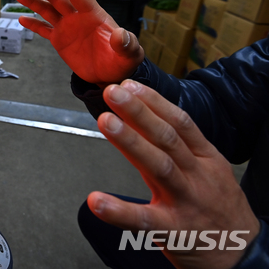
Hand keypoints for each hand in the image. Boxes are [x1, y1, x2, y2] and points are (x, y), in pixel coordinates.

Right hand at [15, 0, 142, 85]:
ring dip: (34, 2)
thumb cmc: (122, 61)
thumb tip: (121, 35)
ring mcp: (67, 27)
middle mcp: (78, 17)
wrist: (110, 75)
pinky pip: (44, 30)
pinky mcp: (59, 40)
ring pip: (48, 11)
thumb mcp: (130, 54)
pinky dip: (33, 25)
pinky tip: (21, 19)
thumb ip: (127, 44)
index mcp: (94, 15)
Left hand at [89, 80, 259, 268]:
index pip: (181, 122)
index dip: (154, 102)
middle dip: (139, 112)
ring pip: (159, 166)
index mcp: (206, 158)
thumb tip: (144, 115)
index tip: (130, 85)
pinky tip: (97, 201)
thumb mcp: (208, 171)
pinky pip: (143, 220)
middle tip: (113, 93)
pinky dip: (119, 210)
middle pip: (167, 138)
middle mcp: (197, 176)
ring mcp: (186, 202)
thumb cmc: (216, 208)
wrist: (240, 254)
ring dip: (131, 142)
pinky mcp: (173, 231)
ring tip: (107, 122)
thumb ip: (179, 147)